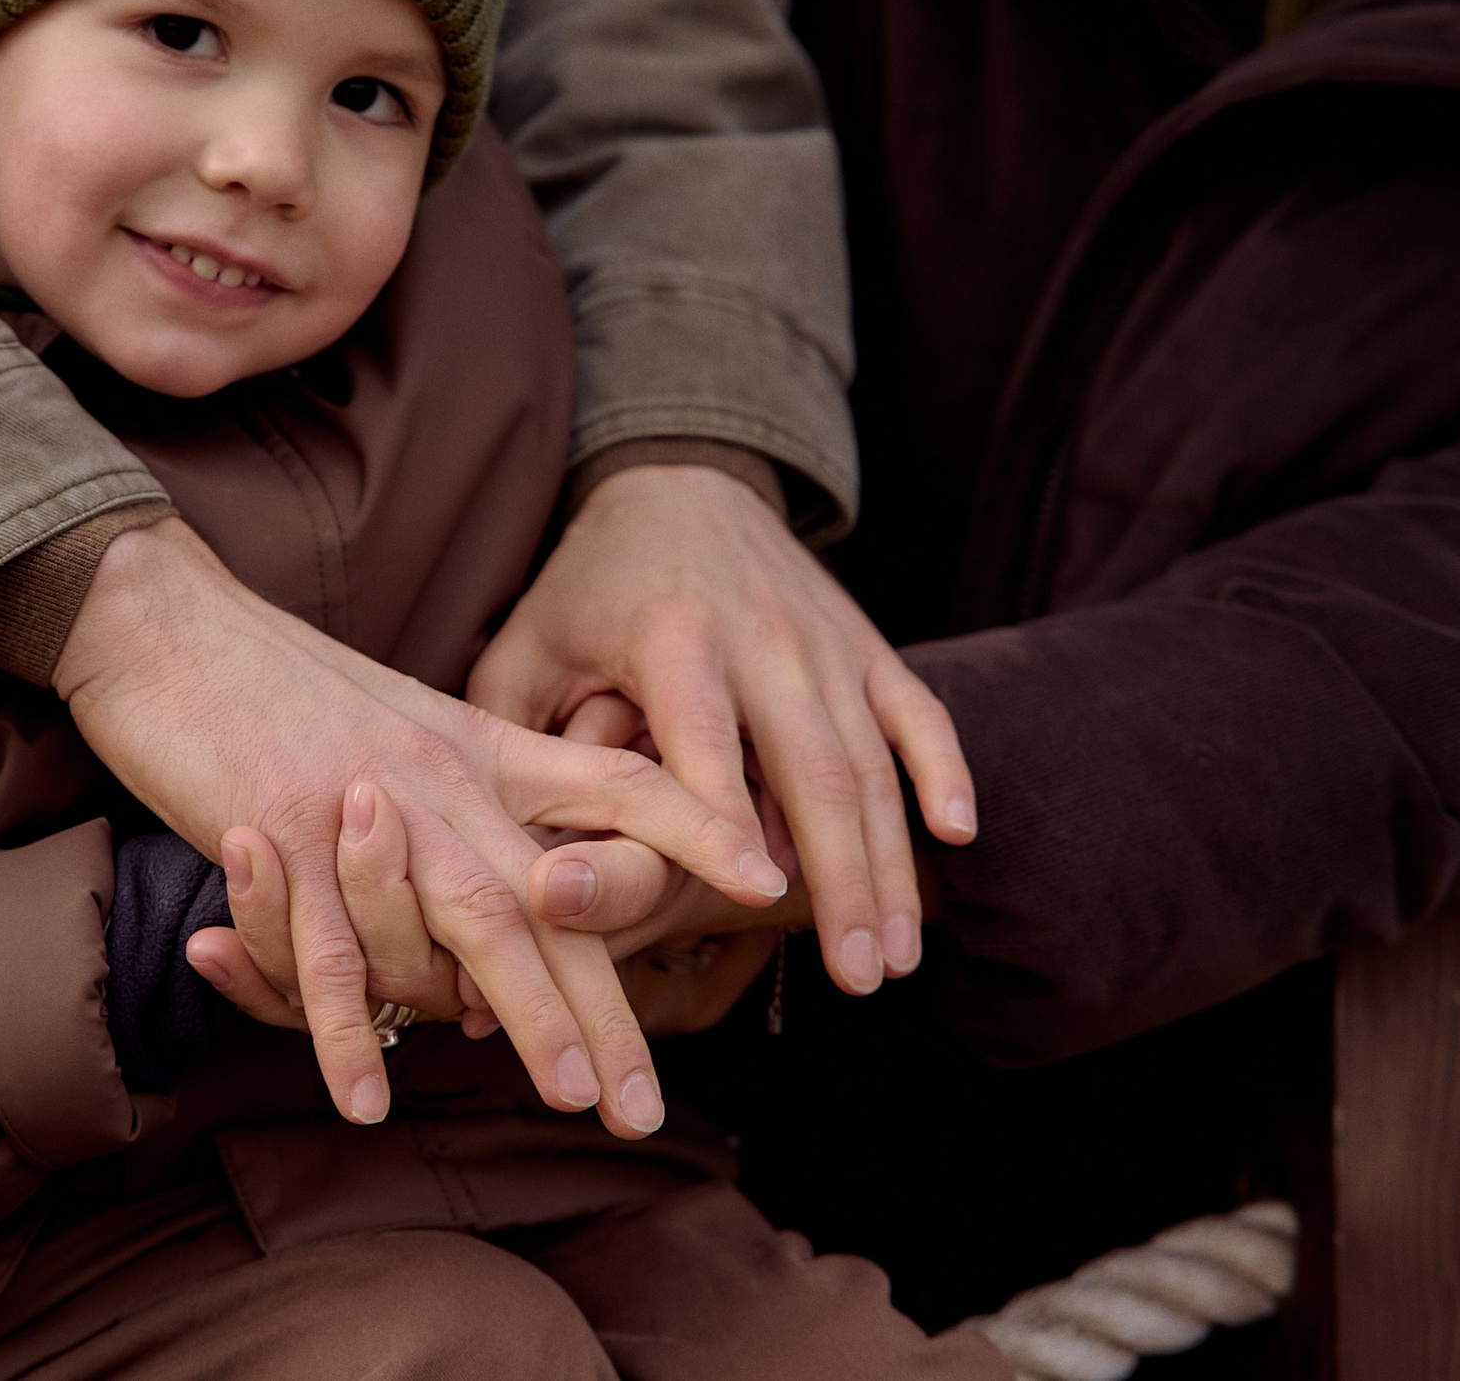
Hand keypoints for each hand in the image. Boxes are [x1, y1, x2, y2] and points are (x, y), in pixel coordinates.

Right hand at [55, 519, 786, 1131]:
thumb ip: (476, 798)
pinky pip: (322, 951)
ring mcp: (364, 806)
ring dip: (524, 1016)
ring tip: (572, 1097)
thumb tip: (531, 898)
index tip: (768, 877)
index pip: (614, 779)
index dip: (695, 824)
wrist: (170, 624)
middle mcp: (441, 778)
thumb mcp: (407, 728)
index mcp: (479, 746)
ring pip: (466, 923)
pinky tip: (366, 1100)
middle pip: (552, 897)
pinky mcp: (280, 833)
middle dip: (610, 1003)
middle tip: (648, 1102)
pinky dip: (341, 1031)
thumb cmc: (284, 689)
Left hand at [470, 464, 975, 995]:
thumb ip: (513, 740)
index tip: (754, 900)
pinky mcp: (866, 642)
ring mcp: (824, 642)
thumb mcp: (527, 647)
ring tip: (896, 956)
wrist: (678, 483)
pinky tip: (957, 838)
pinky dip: (944, 770)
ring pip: (870, 761)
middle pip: (812, 769)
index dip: (731, 823)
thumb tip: (503, 854)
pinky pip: (917, 711)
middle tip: (856, 976)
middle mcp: (761, 640)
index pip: (706, 747)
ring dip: (890, 861)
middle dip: (840, 877)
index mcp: (671, 643)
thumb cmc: (586, 591)